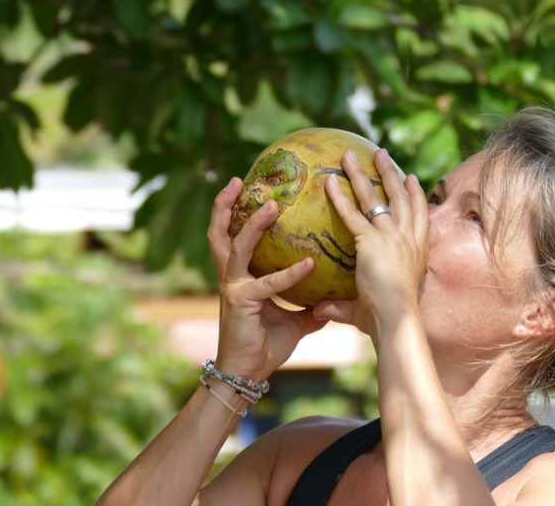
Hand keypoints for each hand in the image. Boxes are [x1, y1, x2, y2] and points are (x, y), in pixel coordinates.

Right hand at [206, 178, 326, 379]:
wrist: (248, 374)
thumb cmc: (266, 345)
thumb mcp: (294, 320)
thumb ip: (310, 304)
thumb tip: (334, 297)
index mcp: (241, 276)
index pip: (236, 237)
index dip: (239, 213)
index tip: (253, 190)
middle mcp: (232, 276)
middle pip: (220, 232)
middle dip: (224, 205)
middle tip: (238, 180)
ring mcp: (233, 288)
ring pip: (236, 247)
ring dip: (251, 224)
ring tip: (270, 205)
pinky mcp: (240, 302)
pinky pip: (267, 283)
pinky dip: (289, 273)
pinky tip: (309, 263)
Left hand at [313, 149, 428, 337]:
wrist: (396, 319)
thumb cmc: (386, 320)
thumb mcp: (366, 308)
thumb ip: (341, 305)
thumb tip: (318, 310)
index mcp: (418, 252)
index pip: (421, 216)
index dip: (416, 195)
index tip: (410, 178)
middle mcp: (409, 239)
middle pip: (402, 197)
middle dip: (391, 173)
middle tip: (382, 155)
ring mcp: (392, 236)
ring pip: (377, 197)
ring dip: (364, 173)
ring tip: (350, 156)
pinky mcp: (372, 240)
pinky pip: (352, 213)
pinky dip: (339, 195)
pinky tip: (329, 180)